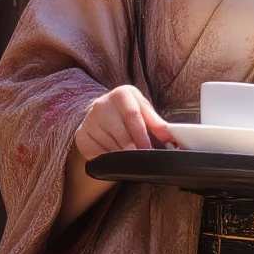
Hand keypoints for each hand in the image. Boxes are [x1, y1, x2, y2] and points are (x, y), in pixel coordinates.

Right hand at [63, 86, 175, 222]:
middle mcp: (102, 103)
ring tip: (129, 159)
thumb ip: (157, 123)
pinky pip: (99, 152)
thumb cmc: (127, 115)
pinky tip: (115, 157)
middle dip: (134, 149)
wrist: (100, 118)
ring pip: (111, 145)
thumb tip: (171, 135)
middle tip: (142, 159)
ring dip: (123, 155)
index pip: (133, 115)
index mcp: (122, 94)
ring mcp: (90, 120)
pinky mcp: (82, 136)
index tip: (149, 149)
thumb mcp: (143, 112)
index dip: (142, 135)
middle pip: (122, 132)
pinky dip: (110, 158)